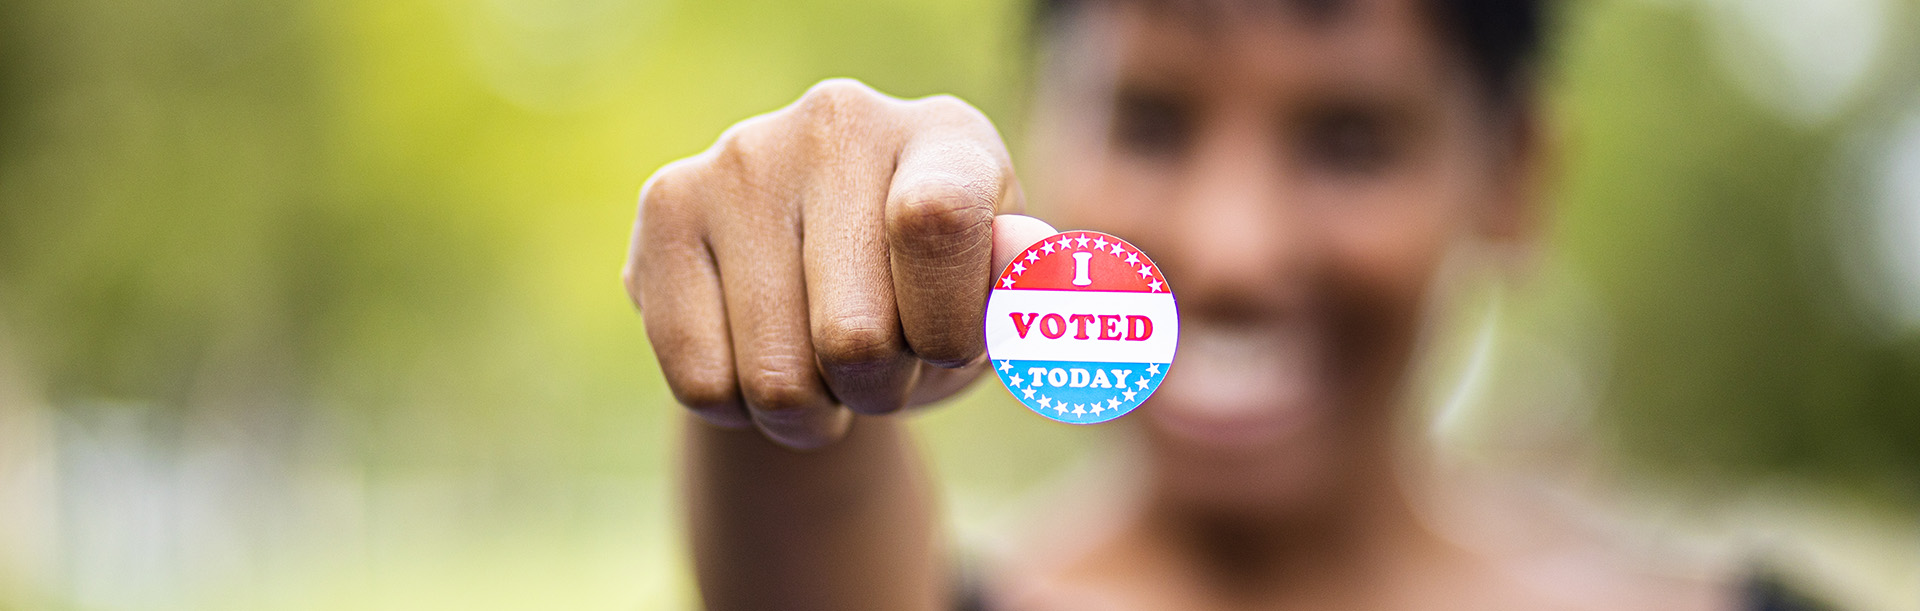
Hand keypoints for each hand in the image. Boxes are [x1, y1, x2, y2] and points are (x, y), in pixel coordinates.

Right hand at [624, 78, 1055, 448]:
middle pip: (853, 338)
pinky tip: (756, 357)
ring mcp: (742, 156)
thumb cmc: (931, 302)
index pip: (938, 224)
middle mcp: (840, 121)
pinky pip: (700, 382)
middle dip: (878, 391)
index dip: (944, 326)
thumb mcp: (992, 313)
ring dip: (810, 411)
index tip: (945, 343)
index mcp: (947, 136)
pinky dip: (738, 410)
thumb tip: (1022, 257)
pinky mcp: (665, 204)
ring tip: (822, 367)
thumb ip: (1025, 298)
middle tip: (880, 365)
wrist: (820, 295)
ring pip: (773, 377)